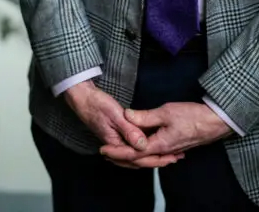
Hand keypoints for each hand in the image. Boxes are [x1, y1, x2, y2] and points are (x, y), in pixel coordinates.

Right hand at [64, 81, 179, 168]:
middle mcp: (115, 146)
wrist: (82, 98)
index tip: (171, 157)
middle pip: (138, 160)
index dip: (156, 158)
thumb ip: (129, 131)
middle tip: (175, 158)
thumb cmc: (97, 104)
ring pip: (136, 156)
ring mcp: (116, 142)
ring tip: (170, 155)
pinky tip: (153, 146)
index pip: (138, 158)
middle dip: (158, 160)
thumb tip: (143, 145)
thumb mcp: (115, 115)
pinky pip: (133, 148)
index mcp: (115, 143)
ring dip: (152, 157)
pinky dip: (144, 150)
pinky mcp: (117, 137)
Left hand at [99, 102, 229, 165]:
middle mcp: (164, 151)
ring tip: (118, 151)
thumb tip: (127, 116)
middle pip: (138, 159)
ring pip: (147, 156)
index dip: (116, 152)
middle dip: (121, 157)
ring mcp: (170, 149)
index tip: (103, 150)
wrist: (215, 122)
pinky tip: (142, 147)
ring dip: (132, 155)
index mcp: (159, 145)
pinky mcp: (174, 146)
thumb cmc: (193, 116)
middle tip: (106, 154)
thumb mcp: (166, 112)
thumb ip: (145, 116)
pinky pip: (155, 152)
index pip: (132, 152)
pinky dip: (145, 152)